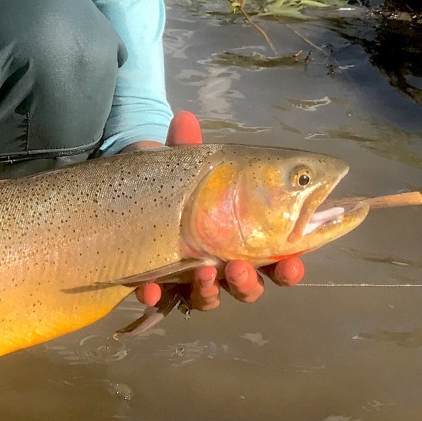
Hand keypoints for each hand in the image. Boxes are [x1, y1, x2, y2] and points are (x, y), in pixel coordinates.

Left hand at [132, 111, 305, 310]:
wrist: (129, 201)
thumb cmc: (175, 187)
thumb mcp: (181, 166)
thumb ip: (186, 146)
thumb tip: (184, 119)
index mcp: (244, 239)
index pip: (275, 259)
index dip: (288, 267)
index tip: (292, 263)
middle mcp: (222, 264)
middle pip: (247, 287)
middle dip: (249, 283)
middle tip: (240, 269)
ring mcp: (190, 279)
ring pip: (210, 299)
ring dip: (210, 292)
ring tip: (204, 274)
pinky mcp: (158, 287)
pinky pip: (159, 301)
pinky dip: (155, 296)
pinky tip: (148, 288)